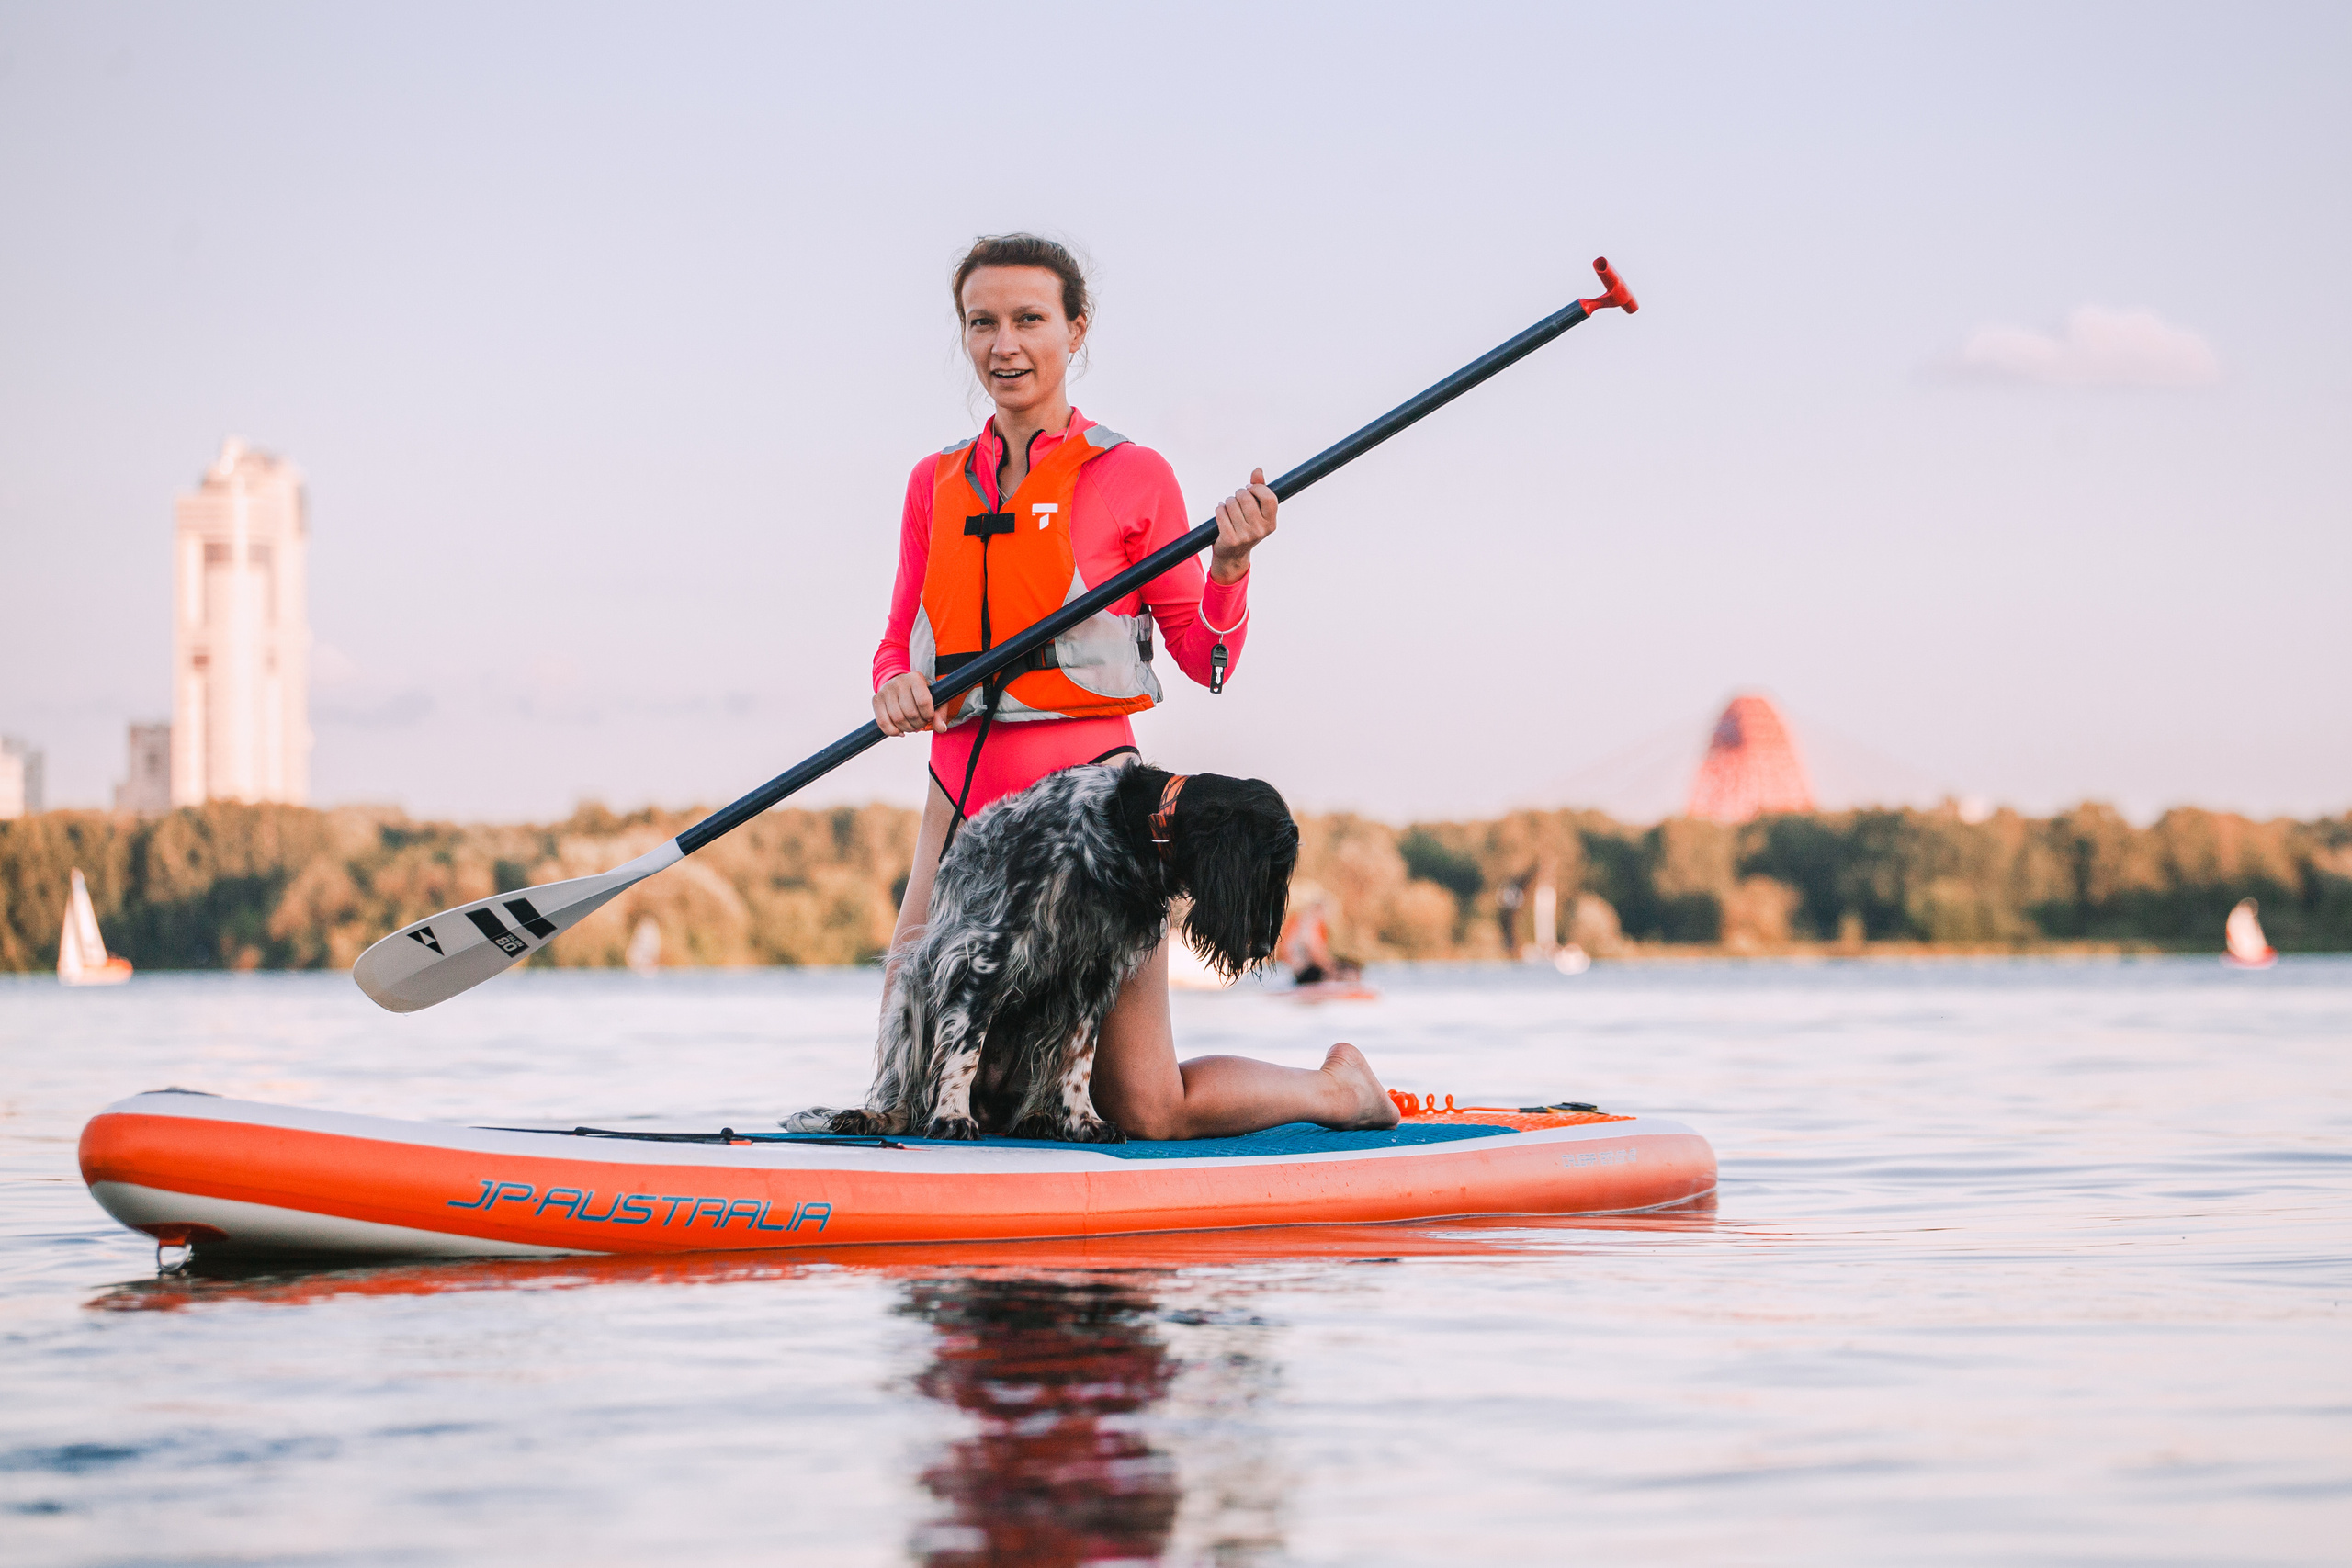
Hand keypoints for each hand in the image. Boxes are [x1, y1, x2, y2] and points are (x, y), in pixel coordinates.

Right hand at [874, 672, 941, 735]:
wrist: (901, 685)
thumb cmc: (921, 694)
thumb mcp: (935, 699)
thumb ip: (940, 714)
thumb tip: (941, 728)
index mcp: (916, 678)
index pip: (924, 702)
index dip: (928, 715)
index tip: (929, 716)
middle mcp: (899, 681)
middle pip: (910, 713)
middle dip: (918, 724)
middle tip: (920, 723)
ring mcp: (886, 690)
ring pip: (897, 719)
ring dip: (907, 729)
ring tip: (912, 726)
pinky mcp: (876, 699)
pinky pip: (883, 722)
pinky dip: (893, 732)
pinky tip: (900, 731)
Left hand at [1210, 467, 1275, 584]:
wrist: (1232, 555)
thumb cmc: (1246, 528)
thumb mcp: (1257, 512)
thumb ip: (1259, 490)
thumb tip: (1258, 470)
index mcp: (1271, 523)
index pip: (1268, 497)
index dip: (1257, 488)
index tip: (1250, 489)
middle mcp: (1260, 530)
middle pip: (1246, 497)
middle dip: (1238, 494)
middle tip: (1236, 500)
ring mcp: (1245, 536)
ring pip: (1231, 503)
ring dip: (1227, 502)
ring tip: (1228, 508)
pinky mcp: (1230, 538)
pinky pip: (1221, 512)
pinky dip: (1219, 509)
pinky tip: (1221, 512)